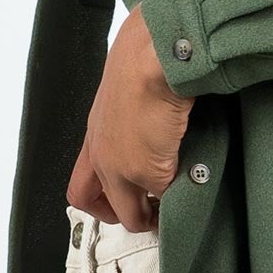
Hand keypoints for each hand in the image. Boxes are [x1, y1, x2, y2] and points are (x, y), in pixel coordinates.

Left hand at [69, 3, 191, 230]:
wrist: (154, 54)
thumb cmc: (145, 56)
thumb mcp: (130, 87)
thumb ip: (136, 113)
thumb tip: (158, 121)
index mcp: (96, 133)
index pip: (83, 182)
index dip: (102, 199)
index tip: (126, 200)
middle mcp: (101, 153)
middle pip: (98, 205)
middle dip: (125, 217)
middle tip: (148, 215)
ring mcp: (120, 166)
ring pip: (131, 213)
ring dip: (152, 215)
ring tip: (174, 206)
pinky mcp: (146, 170)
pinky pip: (162, 199)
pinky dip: (176, 199)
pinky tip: (190, 187)